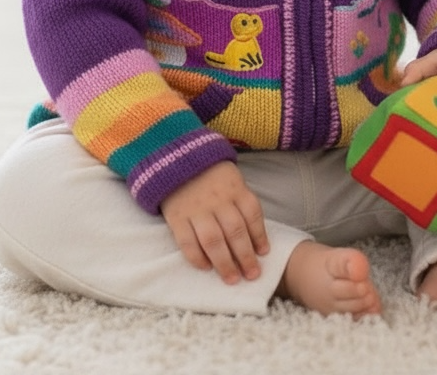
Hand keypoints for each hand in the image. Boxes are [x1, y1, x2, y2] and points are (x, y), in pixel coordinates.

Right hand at [159, 161, 269, 284]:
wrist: (173, 157)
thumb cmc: (209, 174)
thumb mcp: (231, 178)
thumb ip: (241, 202)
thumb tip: (255, 237)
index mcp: (234, 188)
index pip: (252, 214)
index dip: (260, 235)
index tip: (263, 253)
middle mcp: (217, 200)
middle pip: (235, 231)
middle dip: (245, 256)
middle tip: (252, 275)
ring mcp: (196, 209)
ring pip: (213, 241)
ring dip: (225, 263)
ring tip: (232, 279)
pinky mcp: (176, 216)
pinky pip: (187, 242)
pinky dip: (197, 258)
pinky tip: (206, 267)